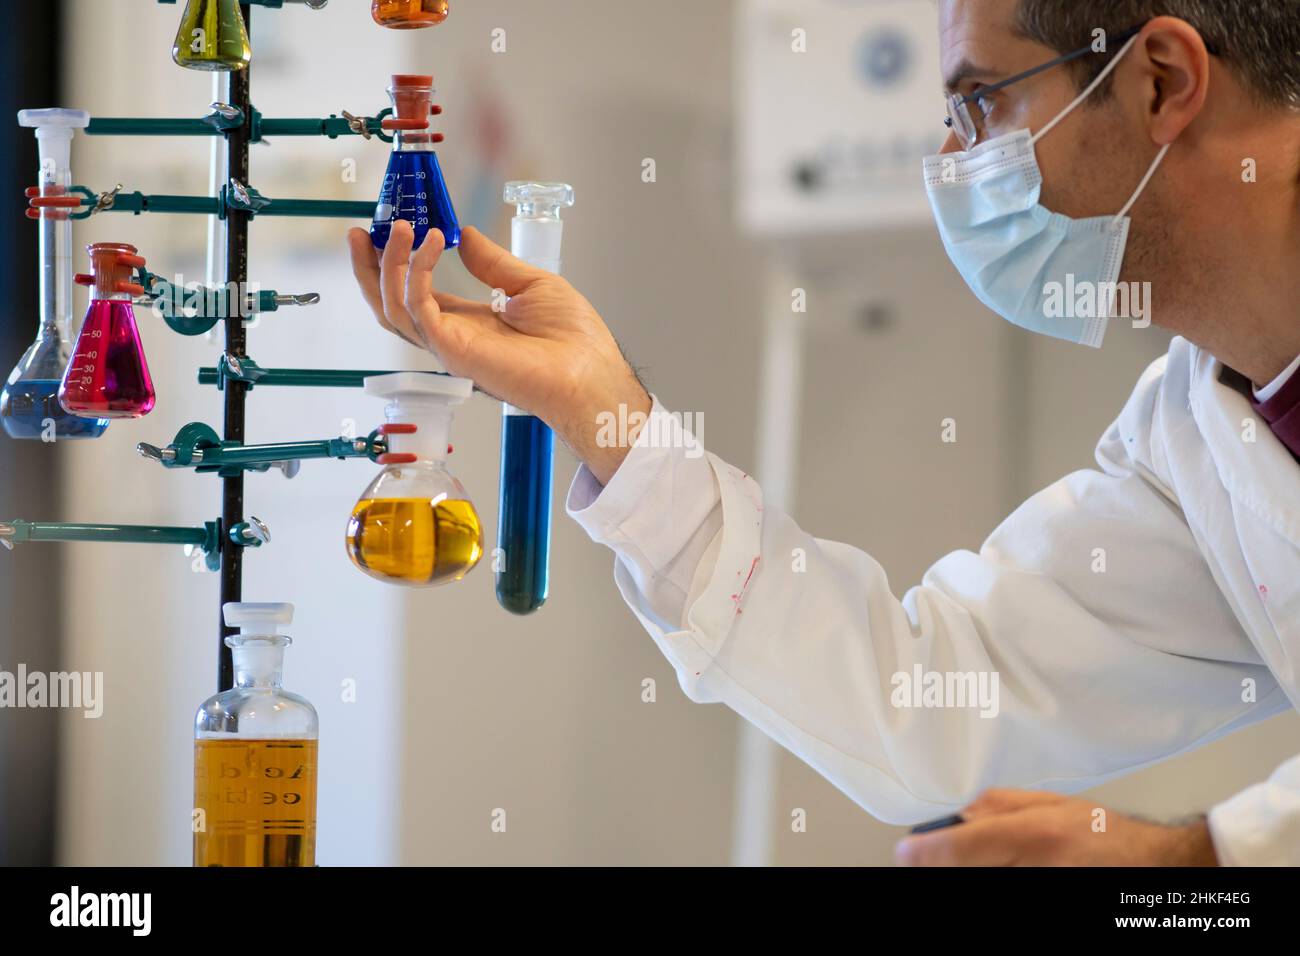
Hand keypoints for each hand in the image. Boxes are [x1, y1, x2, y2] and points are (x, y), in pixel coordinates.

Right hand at [347, 220, 650, 484]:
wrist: (589, 371)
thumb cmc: (572, 339)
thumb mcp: (529, 284)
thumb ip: (492, 261)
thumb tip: (465, 234)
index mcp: (467, 324)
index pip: (415, 293)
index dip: (397, 262)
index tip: (390, 228)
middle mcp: (450, 337)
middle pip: (390, 305)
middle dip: (369, 268)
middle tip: (360, 231)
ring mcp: (448, 346)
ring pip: (392, 308)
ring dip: (386, 265)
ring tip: (399, 226)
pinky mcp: (452, 349)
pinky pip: (418, 307)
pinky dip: (416, 271)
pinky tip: (430, 242)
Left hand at [894, 789, 1219, 865]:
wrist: (1154, 869)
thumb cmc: (1109, 835)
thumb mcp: (1053, 803)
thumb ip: (1002, 804)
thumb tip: (960, 813)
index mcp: (1032, 836)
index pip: (958, 848)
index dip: (922, 852)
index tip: (905, 851)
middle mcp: (1032, 870)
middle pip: (963, 874)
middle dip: (942, 865)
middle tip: (930, 858)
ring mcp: (1039, 891)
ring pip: (983, 886)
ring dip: (968, 873)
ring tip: (985, 861)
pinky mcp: (1043, 909)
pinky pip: (1001, 892)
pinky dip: (993, 880)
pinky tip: (1006, 869)